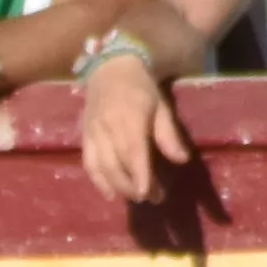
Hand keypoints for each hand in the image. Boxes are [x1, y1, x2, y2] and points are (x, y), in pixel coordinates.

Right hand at [73, 43, 191, 199]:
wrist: (109, 68)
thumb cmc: (140, 87)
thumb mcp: (160, 107)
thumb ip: (168, 135)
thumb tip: (181, 160)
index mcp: (129, 119)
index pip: (133, 153)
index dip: (140, 176)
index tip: (149, 193)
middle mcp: (108, 129)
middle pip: (116, 166)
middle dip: (132, 186)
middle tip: (149, 198)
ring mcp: (93, 134)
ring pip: (101, 168)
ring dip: (117, 187)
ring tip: (132, 196)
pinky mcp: (85, 138)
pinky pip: (89, 165)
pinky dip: (98, 181)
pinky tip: (110, 192)